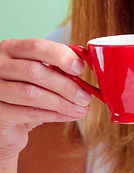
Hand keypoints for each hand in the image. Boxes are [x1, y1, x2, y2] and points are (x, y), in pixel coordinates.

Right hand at [0, 38, 91, 161]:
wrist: (7, 125)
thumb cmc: (27, 92)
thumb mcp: (41, 74)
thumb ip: (57, 66)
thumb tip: (83, 63)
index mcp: (11, 49)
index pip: (37, 47)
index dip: (61, 55)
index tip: (80, 68)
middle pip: (34, 71)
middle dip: (65, 84)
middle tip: (86, 96)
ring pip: (31, 93)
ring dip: (61, 102)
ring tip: (81, 108)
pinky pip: (28, 113)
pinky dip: (53, 114)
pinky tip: (69, 115)